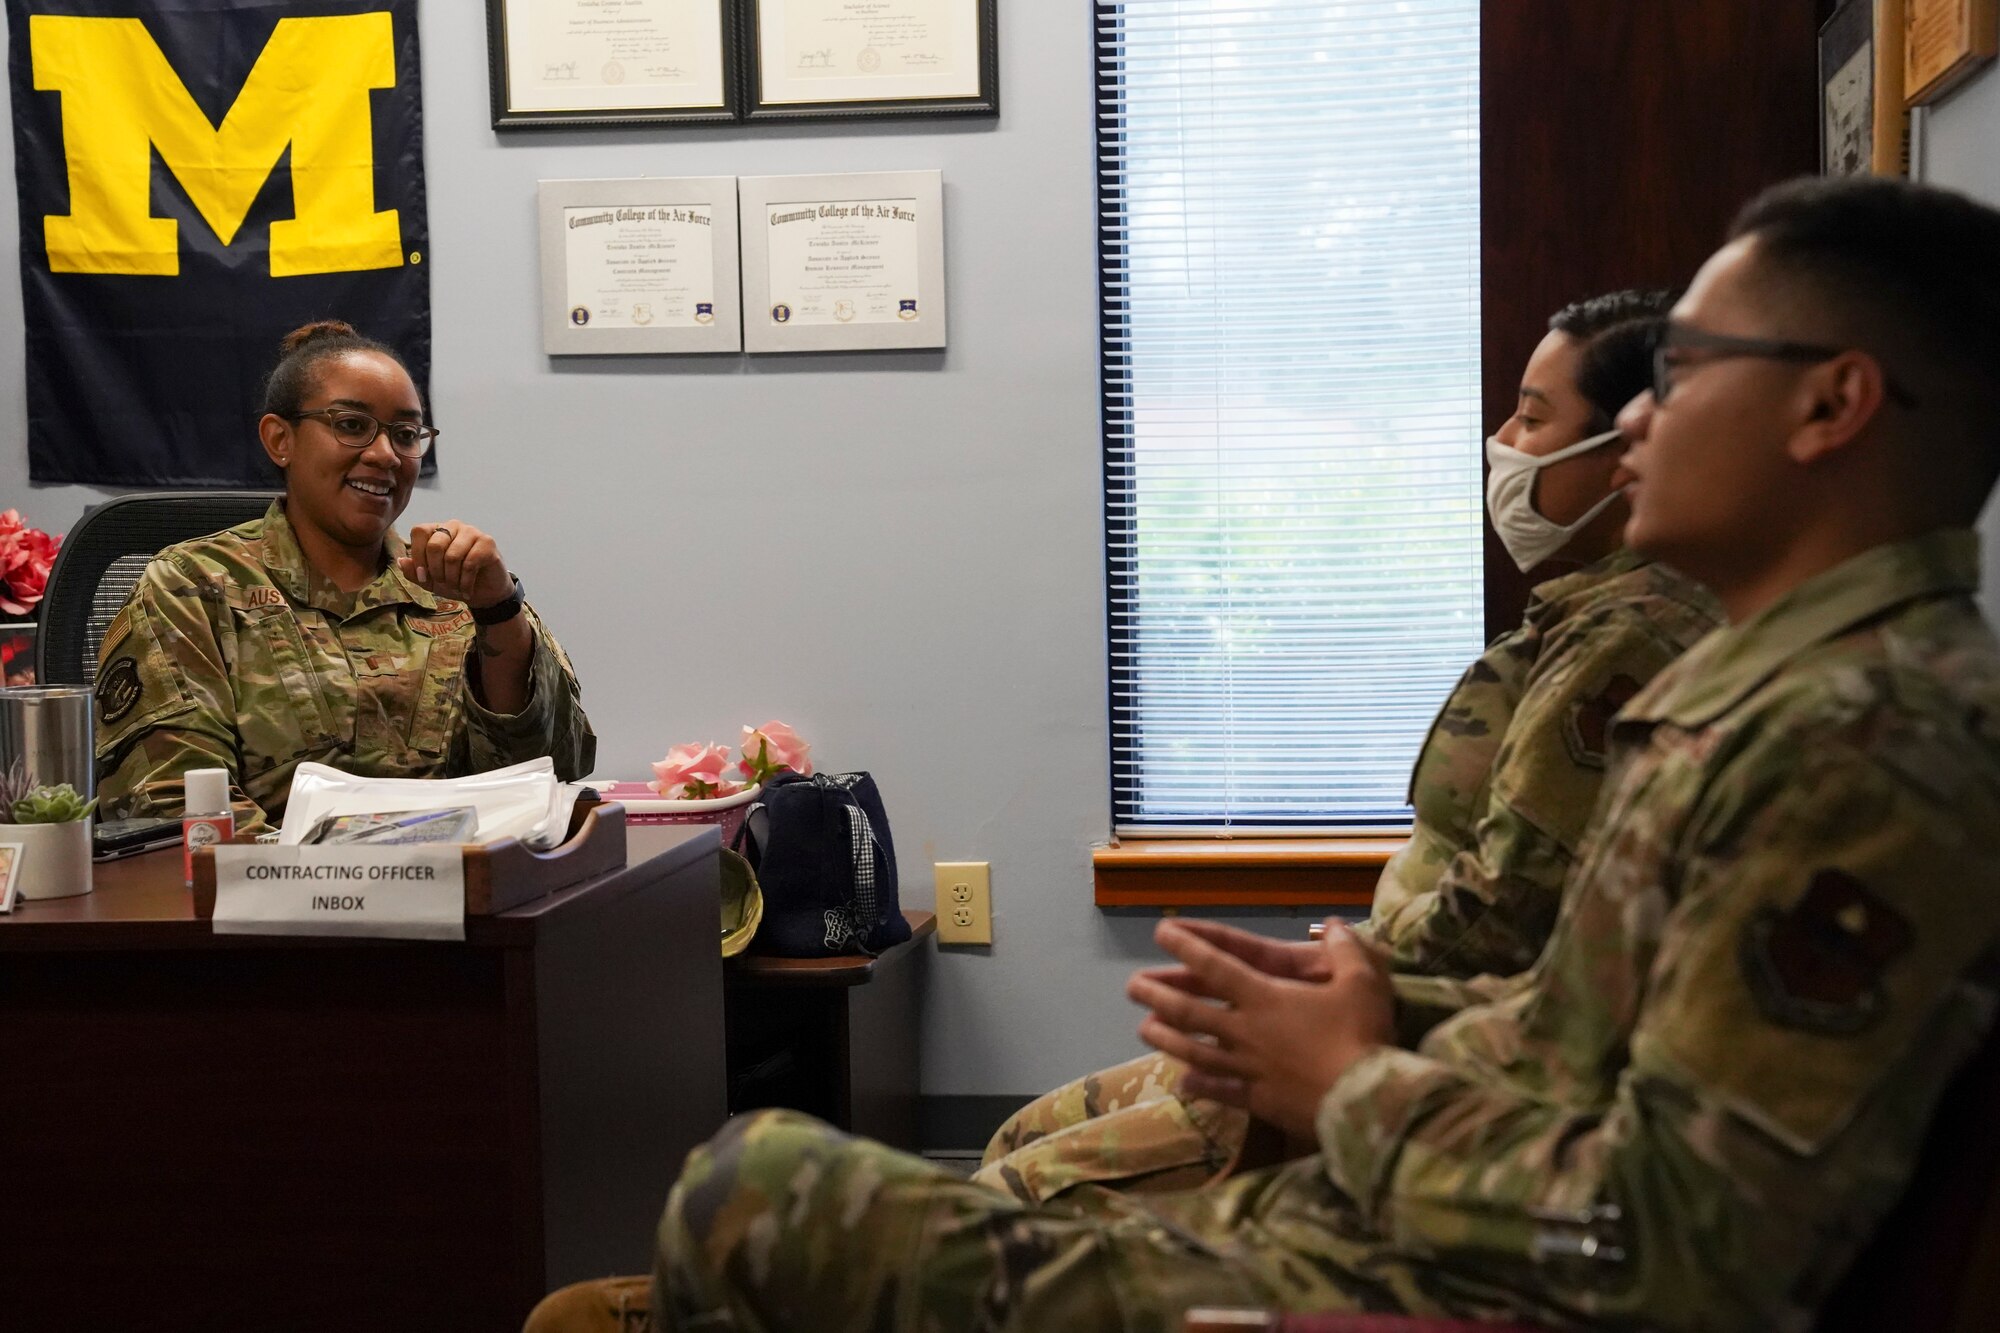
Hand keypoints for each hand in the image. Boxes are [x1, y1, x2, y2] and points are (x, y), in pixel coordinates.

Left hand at [398, 521, 513, 609]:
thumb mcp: (430, 581)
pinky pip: (470, 563)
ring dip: (452, 579)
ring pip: (452, 556)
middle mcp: (454, 526)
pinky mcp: (487, 543)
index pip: (419, 531)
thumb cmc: (456, 582)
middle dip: (435, 570)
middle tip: (442, 583)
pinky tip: (467, 590)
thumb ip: (413, 572)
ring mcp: (472, 532)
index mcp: (437, 530)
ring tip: (456, 587)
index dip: (418, 556)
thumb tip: (401, 561)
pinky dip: (465, 582)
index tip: (423, 576)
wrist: (484, 594)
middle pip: (435, 544)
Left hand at [1126, 918, 1394, 1140]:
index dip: (1186, 947)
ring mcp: (1248, 1069)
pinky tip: (1182, 1084)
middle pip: (1190, 1011)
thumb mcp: (1362, 982)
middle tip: (1131, 986)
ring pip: (1195, 1052)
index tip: (1161, 934)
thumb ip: (1345, 950)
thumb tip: (1335, 924)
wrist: (1365, 1103)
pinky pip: (1222, 1093)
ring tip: (1142, 1029)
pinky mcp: (1259, 1102)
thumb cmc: (1362, 1036)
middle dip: (1158, 994)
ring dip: (1166, 1039)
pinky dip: (1200, 1087)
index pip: (1216, 966)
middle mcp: (1246, 1031)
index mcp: (1265, 997)